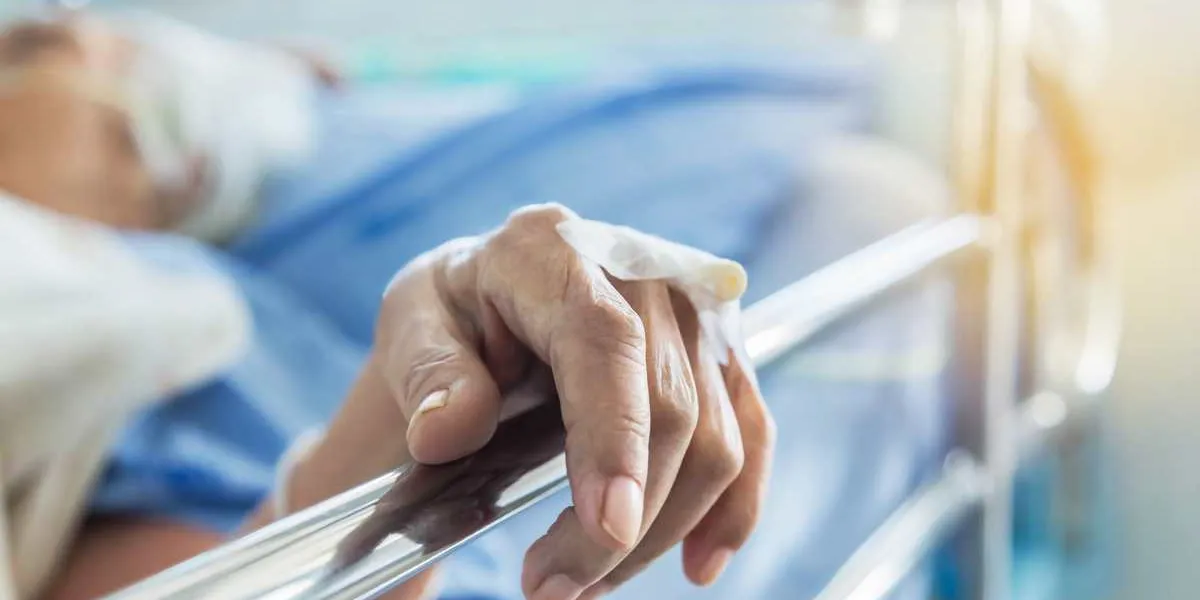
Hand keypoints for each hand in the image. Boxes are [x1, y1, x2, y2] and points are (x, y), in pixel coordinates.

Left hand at [369, 204, 775, 597]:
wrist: (491, 303)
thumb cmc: (452, 315)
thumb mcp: (410, 324)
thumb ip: (428, 372)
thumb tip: (448, 428)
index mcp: (550, 248)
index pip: (603, 340)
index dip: (613, 436)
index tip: (607, 526)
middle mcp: (640, 266)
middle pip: (669, 405)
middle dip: (622, 522)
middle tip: (551, 588)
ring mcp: (692, 308)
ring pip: (715, 437)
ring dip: (661, 531)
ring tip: (584, 582)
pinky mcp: (720, 351)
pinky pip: (751, 434)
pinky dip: (732, 508)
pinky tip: (697, 562)